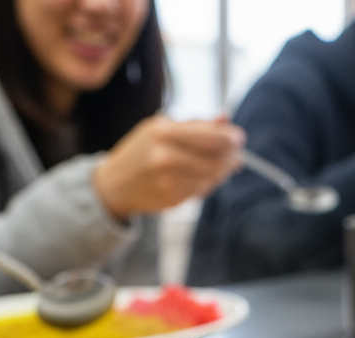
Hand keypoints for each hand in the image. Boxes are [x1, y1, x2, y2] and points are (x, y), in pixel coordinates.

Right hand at [94, 116, 244, 219]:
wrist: (115, 184)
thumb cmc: (141, 151)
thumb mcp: (161, 127)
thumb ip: (195, 124)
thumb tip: (226, 120)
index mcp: (163, 132)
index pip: (212, 137)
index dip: (231, 139)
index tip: (238, 139)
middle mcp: (166, 157)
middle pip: (216, 159)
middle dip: (230, 158)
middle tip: (237, 157)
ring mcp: (169, 181)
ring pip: (212, 177)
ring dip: (221, 173)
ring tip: (220, 167)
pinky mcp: (172, 199)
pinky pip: (201, 190)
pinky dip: (206, 184)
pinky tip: (200, 178)